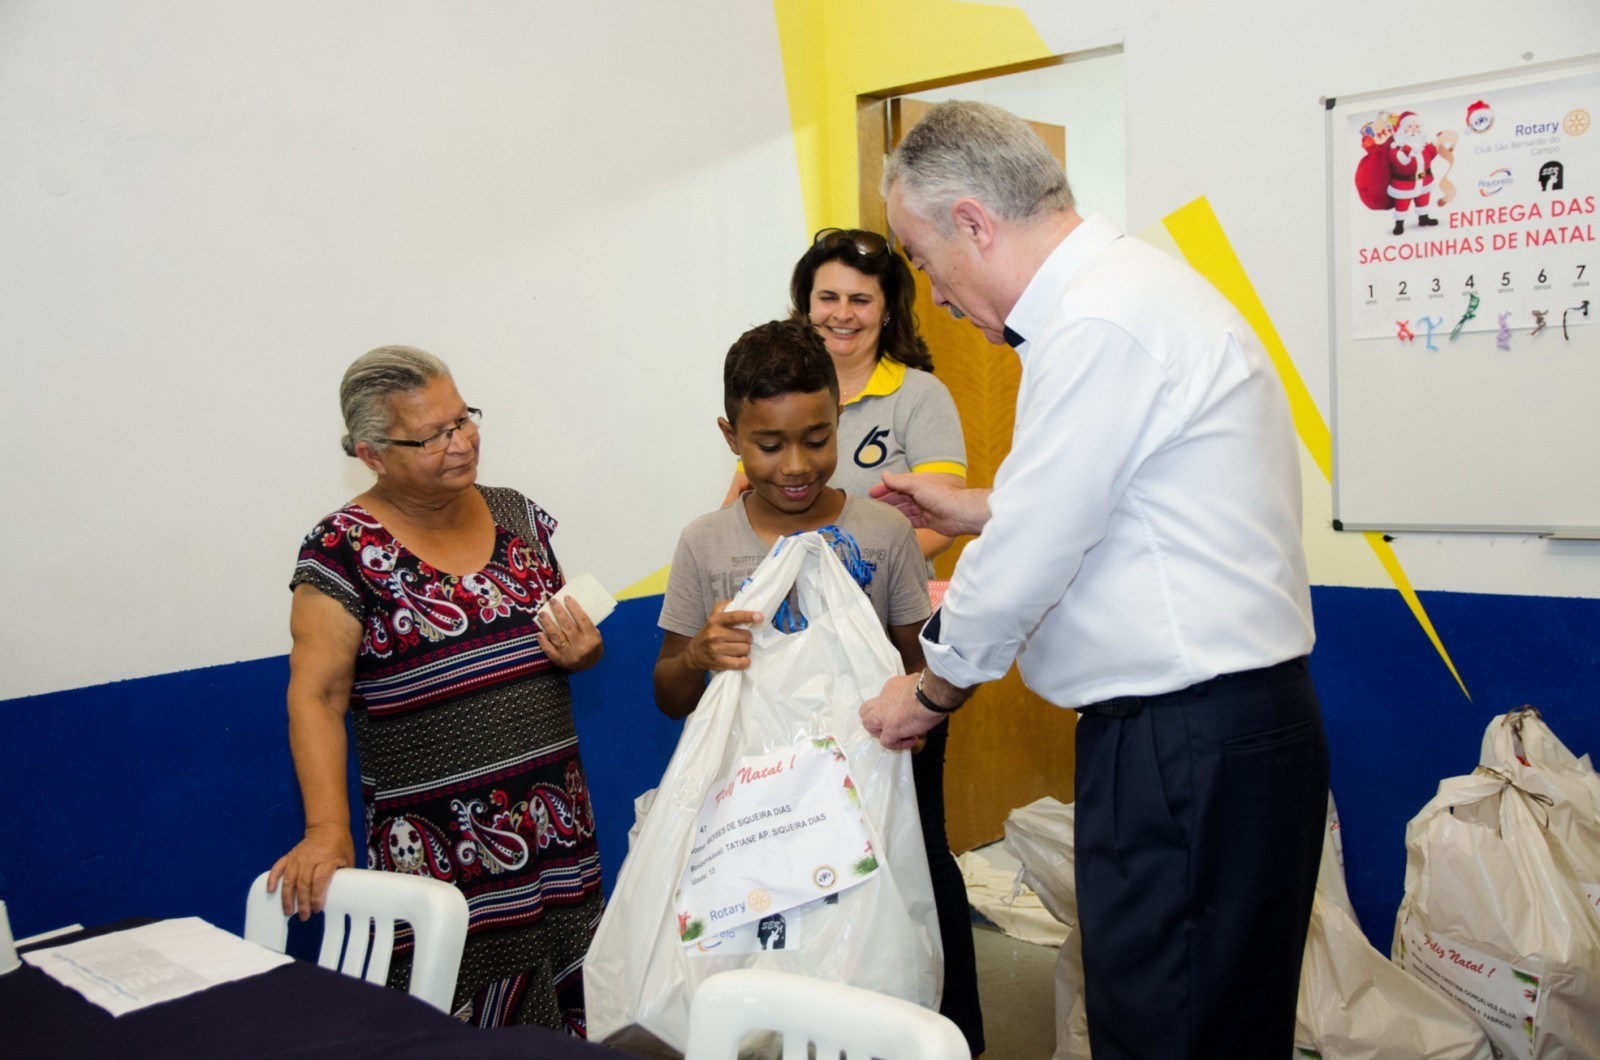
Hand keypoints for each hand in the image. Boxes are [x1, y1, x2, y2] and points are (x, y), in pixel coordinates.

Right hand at [266, 824, 354, 919]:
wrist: (327, 827)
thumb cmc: (340, 845)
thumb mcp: (348, 859)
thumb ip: (344, 877)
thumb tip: (343, 897)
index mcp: (327, 859)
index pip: (320, 880)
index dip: (317, 896)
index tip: (317, 908)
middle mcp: (310, 858)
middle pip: (303, 883)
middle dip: (302, 902)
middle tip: (304, 916)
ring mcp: (298, 857)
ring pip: (289, 879)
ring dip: (287, 897)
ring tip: (287, 911)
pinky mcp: (290, 856)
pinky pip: (278, 867)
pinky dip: (272, 878)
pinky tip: (270, 891)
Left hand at [537, 596, 603, 670]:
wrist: (591, 667)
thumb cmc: (591, 646)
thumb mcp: (594, 634)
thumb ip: (584, 622)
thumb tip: (569, 604)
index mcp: (592, 639)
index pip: (582, 619)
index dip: (574, 607)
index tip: (566, 597)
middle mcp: (581, 647)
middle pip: (567, 626)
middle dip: (559, 612)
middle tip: (552, 601)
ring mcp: (570, 655)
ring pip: (556, 636)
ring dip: (548, 623)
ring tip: (542, 613)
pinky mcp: (560, 661)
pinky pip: (549, 650)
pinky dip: (543, 642)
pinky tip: (539, 633)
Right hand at [685, 601, 763, 671]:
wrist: (694, 653)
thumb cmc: (709, 632)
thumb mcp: (714, 615)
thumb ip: (727, 607)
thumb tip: (744, 601)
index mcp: (716, 620)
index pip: (734, 616)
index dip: (748, 616)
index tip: (760, 617)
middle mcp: (715, 634)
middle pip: (746, 636)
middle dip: (748, 638)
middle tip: (742, 639)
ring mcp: (717, 649)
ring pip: (745, 649)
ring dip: (746, 650)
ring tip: (739, 649)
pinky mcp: (719, 662)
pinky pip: (741, 663)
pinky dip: (744, 662)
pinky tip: (741, 659)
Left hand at [860, 673, 945, 749]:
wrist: (931, 694)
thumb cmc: (929, 687)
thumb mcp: (915, 681)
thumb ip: (911, 689)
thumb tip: (917, 696)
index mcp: (889, 687)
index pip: (881, 698)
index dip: (887, 708)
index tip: (899, 712)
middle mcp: (882, 701)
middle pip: (866, 711)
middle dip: (876, 720)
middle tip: (891, 724)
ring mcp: (884, 716)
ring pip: (869, 725)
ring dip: (882, 732)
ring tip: (898, 735)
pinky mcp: (891, 729)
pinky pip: (887, 742)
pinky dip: (897, 744)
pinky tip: (911, 741)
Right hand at [869, 471, 991, 537]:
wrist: (959, 513)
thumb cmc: (941, 495)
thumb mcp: (916, 484)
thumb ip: (899, 481)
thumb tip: (884, 475)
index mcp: (917, 483)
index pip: (896, 484)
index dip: (883, 488)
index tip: (871, 494)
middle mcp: (920, 495)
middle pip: (899, 498)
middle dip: (886, 501)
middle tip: (871, 507)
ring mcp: (924, 508)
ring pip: (904, 510)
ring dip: (893, 512)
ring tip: (879, 517)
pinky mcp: (927, 521)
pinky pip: (912, 522)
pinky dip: (903, 523)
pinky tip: (893, 526)